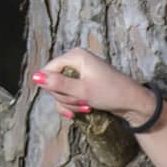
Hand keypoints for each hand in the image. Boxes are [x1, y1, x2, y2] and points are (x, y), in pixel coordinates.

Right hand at [30, 31, 155, 123]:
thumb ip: (57, 84)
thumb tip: (35, 77)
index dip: (52, 86)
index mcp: (75, 56)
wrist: (132, 102)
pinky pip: (68, 94)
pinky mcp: (82, 82)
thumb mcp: (82, 91)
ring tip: (86, 106)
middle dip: (64, 97)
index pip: (48, 70)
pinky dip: (73, 104)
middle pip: (53, 81)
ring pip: (60, 90)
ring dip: (70, 102)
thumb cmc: (110, 93)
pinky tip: (82, 110)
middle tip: (81, 102)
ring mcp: (79, 72)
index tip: (67, 96)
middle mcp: (75, 61)